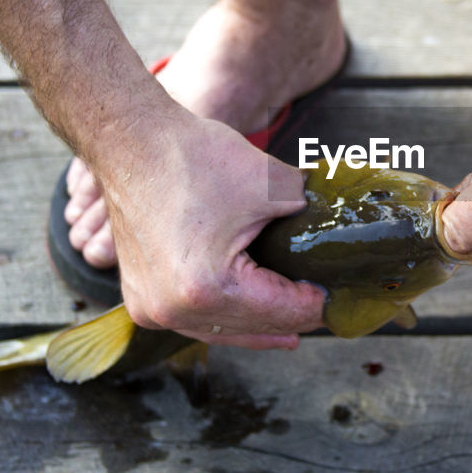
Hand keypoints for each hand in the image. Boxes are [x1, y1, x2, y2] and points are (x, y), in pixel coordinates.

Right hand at [95, 112, 325, 348]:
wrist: (131, 142)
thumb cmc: (193, 158)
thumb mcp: (273, 186)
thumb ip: (310, 216)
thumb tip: (335, 230)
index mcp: (206, 289)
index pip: (280, 311)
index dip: (316, 304)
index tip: (340, 297)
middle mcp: (173, 310)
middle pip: (253, 328)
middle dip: (292, 318)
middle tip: (326, 309)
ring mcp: (151, 308)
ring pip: (222, 330)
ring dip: (260, 326)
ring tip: (294, 326)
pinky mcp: (141, 298)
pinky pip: (195, 320)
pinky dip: (226, 318)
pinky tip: (249, 318)